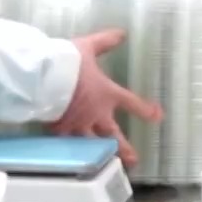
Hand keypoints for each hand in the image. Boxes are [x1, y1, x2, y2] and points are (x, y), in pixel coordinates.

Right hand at [49, 29, 161, 167]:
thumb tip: (122, 33)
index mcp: (106, 93)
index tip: (158, 116)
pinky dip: (73, 153)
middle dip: (125, 147)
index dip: (145, 110)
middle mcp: (95, 113)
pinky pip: (68, 146)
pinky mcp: (59, 130)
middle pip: (113, 134)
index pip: (131, 102)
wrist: (43, 76)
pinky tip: (75, 161)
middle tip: (135, 160)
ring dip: (103, 156)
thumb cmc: (67, 61)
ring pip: (93, 145)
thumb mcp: (88, 47)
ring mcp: (77, 125)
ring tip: (110, 167)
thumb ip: (105, 42)